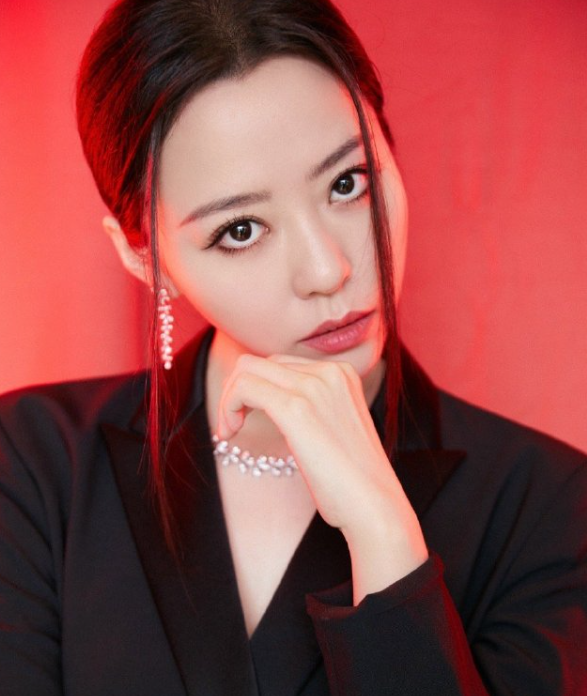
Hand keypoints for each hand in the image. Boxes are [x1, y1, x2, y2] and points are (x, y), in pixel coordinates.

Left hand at [216, 353, 427, 594]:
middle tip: (233, 426)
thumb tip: (272, 404)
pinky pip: (244, 387)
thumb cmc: (353, 480)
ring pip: (247, 370)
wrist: (375, 506)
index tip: (245, 418)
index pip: (280, 364)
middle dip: (237, 390)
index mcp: (341, 373)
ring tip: (229, 431)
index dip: (256, 389)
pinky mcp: (296, 408)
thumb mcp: (334, 428)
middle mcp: (329, 371)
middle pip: (260, 362)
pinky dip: (228, 407)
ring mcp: (314, 386)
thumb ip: (311, 407)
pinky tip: (230, 433)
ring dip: (229, 399)